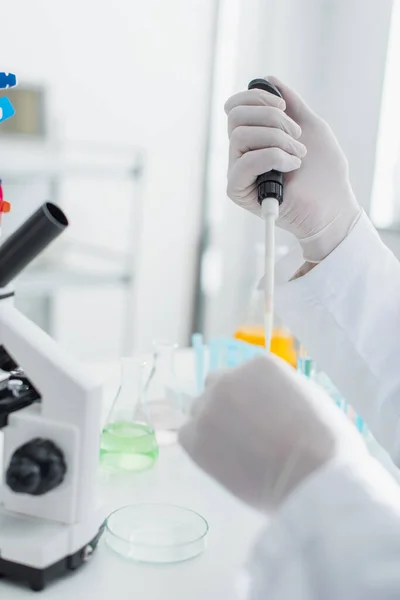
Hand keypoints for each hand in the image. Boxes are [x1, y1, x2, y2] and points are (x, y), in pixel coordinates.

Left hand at [179, 355, 367, 511]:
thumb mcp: (310, 398)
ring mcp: (210, 407)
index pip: (243, 375)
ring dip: (213, 426)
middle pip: (217, 387)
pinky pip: (187, 435)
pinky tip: (221, 461)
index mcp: (260, 365)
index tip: (262, 417)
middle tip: (246, 435)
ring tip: (235, 452)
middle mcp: (229, 378)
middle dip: (228, 407)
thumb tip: (269, 401)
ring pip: (200, 410)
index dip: (252, 398)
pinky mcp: (196, 438)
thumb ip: (280, 391)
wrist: (314, 476)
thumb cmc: (328, 442)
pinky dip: (200, 446)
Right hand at [225, 76, 360, 261]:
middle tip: (297, 135)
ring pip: (240, 136)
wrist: (332, 204)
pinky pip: (245, 161)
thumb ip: (291, 103)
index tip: (283, 105)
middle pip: (235, 117)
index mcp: (254, 137)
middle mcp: (241, 152)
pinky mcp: (238, 190)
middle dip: (271, 118)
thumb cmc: (324, 172)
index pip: (235, 107)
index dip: (255, 98)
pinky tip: (291, 167)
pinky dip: (273, 157)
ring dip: (276, 139)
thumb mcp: (311, 126)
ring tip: (298, 154)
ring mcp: (238, 171)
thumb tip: (269, 79)